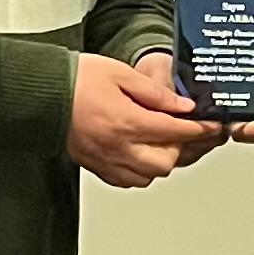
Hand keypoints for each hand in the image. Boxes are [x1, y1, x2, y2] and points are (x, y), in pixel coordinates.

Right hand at [68, 53, 219, 188]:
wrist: (42, 92)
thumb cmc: (77, 79)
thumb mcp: (121, 73)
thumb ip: (155, 93)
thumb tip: (183, 107)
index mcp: (126, 121)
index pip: (174, 132)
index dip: (198, 129)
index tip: (211, 126)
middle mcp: (117, 147)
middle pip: (165, 161)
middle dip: (180, 147)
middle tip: (183, 131)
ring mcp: (105, 160)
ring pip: (148, 176)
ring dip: (162, 161)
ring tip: (163, 143)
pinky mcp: (94, 166)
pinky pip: (127, 181)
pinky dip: (141, 173)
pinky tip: (142, 156)